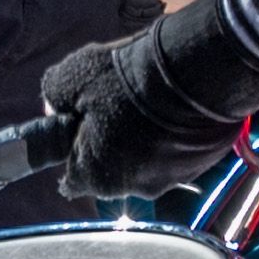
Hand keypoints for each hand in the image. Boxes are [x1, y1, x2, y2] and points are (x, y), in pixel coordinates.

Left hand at [44, 9, 254, 201]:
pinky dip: (175, 137)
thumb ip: (54, 98)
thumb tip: (54, 108)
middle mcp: (136, 188)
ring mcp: (174, 179)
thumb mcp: (71, 77)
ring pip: (149, 163)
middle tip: (117, 107)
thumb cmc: (125, 78)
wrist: (193, 69)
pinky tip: (177, 109)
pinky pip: (180, 154)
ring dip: (147, 142)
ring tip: (152, 104)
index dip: (73, 151)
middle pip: (113, 171)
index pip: (73, 178)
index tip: (80, 127)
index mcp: (97, 175)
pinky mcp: (203, 164)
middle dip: (111, 144)